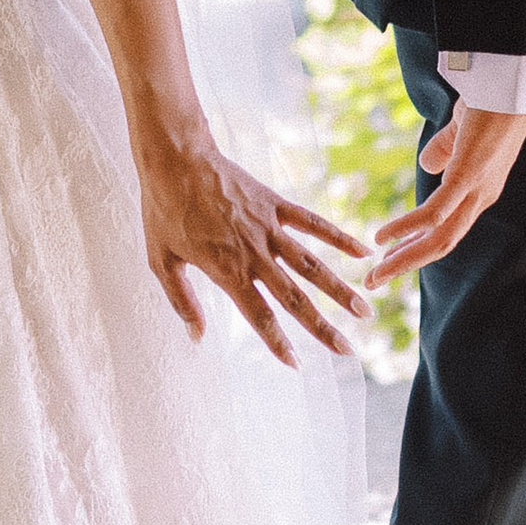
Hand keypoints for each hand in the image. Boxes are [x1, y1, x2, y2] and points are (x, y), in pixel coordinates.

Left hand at [136, 127, 370, 365]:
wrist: (175, 159)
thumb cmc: (163, 210)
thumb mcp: (161, 261)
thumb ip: (182, 301)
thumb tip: (196, 336)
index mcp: (228, 271)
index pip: (260, 316)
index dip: (278, 342)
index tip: (297, 364)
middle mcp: (255, 254)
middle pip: (295, 298)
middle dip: (322, 327)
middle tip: (347, 350)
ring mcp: (268, 228)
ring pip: (312, 265)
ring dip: (339, 290)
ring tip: (364, 310)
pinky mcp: (274, 204)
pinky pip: (312, 222)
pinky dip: (338, 236)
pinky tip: (362, 251)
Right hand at [366, 101, 525, 282]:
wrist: (511, 85)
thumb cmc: (490, 100)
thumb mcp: (461, 129)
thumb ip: (445, 148)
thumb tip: (428, 164)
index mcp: (479, 190)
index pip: (449, 230)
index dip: (420, 247)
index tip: (393, 259)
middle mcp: (480, 198)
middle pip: (442, 245)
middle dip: (406, 264)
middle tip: (375, 280)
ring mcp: (475, 190)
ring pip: (438, 239)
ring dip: (404, 258)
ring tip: (376, 272)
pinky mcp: (467, 176)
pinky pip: (434, 212)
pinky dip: (407, 228)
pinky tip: (384, 237)